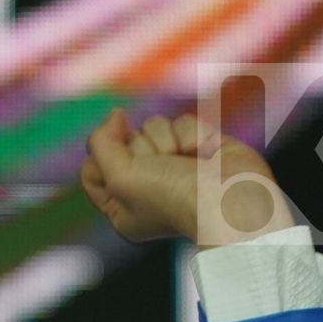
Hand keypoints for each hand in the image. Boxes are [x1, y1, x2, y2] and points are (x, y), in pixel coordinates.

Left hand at [78, 108, 292, 247]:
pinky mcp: (200, 146)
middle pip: (125, 141)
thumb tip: (114, 116)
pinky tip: (205, 155)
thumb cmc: (170, 197)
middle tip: (161, 169)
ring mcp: (174, 164)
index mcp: (120, 205)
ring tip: (184, 162)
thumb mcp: (118, 177)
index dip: (104, 158)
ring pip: (154, 126)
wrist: (230, 200)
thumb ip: (101, 143)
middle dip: (143, 151)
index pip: (92, 167)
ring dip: (168, 141)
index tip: (124, 165)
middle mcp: (146, 184)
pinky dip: (193, 135)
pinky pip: (183, 121)